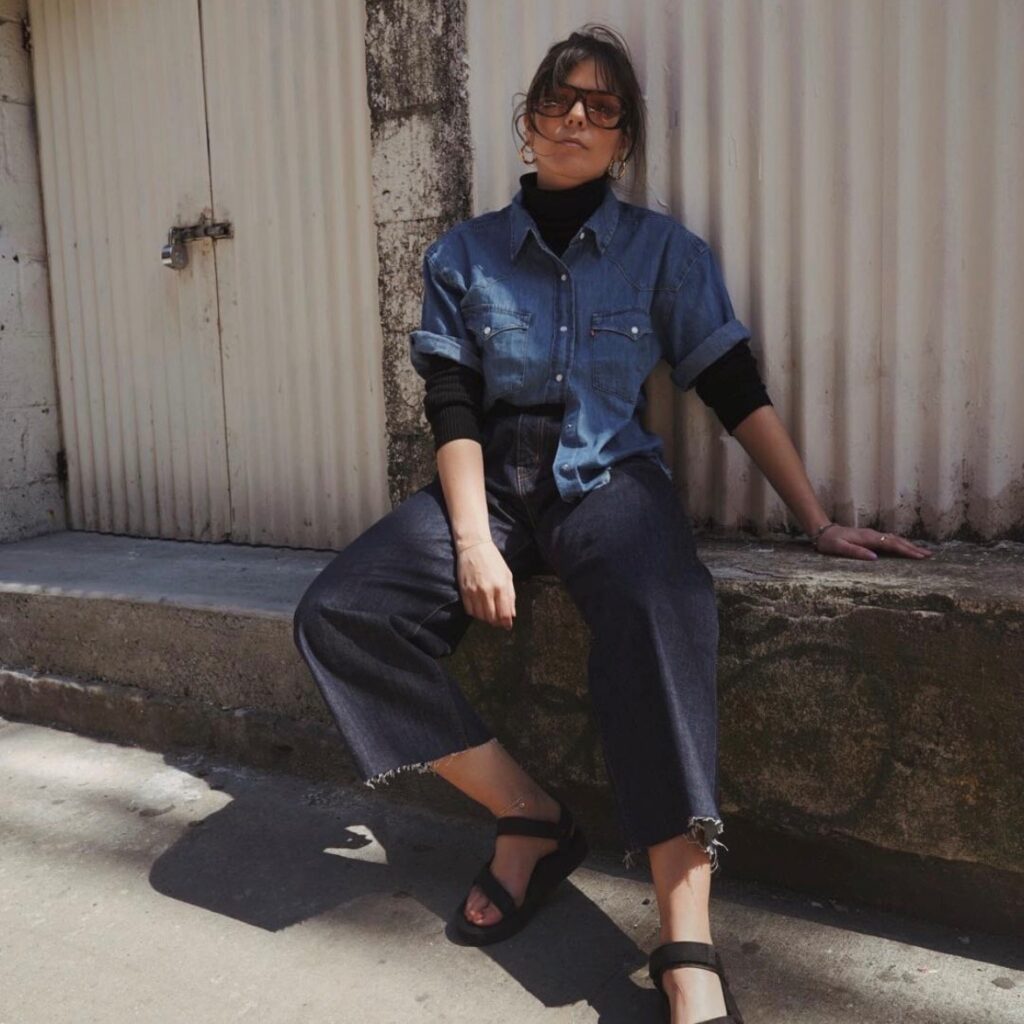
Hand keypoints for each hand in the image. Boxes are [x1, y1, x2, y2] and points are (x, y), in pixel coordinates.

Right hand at [455, 539, 516, 629]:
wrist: (474, 547)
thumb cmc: (493, 560)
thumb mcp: (507, 575)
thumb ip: (511, 596)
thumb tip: (512, 614)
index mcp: (501, 586)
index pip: (504, 614)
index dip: (506, 623)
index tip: (507, 625)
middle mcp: (487, 591)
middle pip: (492, 618)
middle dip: (496, 622)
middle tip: (498, 620)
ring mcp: (474, 592)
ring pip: (480, 616)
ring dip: (486, 617)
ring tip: (489, 612)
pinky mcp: (464, 591)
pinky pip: (469, 610)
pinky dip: (475, 612)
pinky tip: (479, 606)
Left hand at [813, 523, 933, 560]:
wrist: (822, 531)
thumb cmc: (829, 542)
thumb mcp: (839, 548)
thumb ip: (855, 552)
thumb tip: (874, 558)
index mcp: (868, 538)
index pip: (891, 544)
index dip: (906, 550)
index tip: (919, 556)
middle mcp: (873, 535)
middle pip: (897, 541)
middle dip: (913, 548)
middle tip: (929, 555)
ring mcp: (872, 535)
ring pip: (895, 539)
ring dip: (909, 545)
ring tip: (923, 552)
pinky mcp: (871, 537)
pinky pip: (889, 540)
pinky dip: (901, 543)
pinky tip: (906, 547)